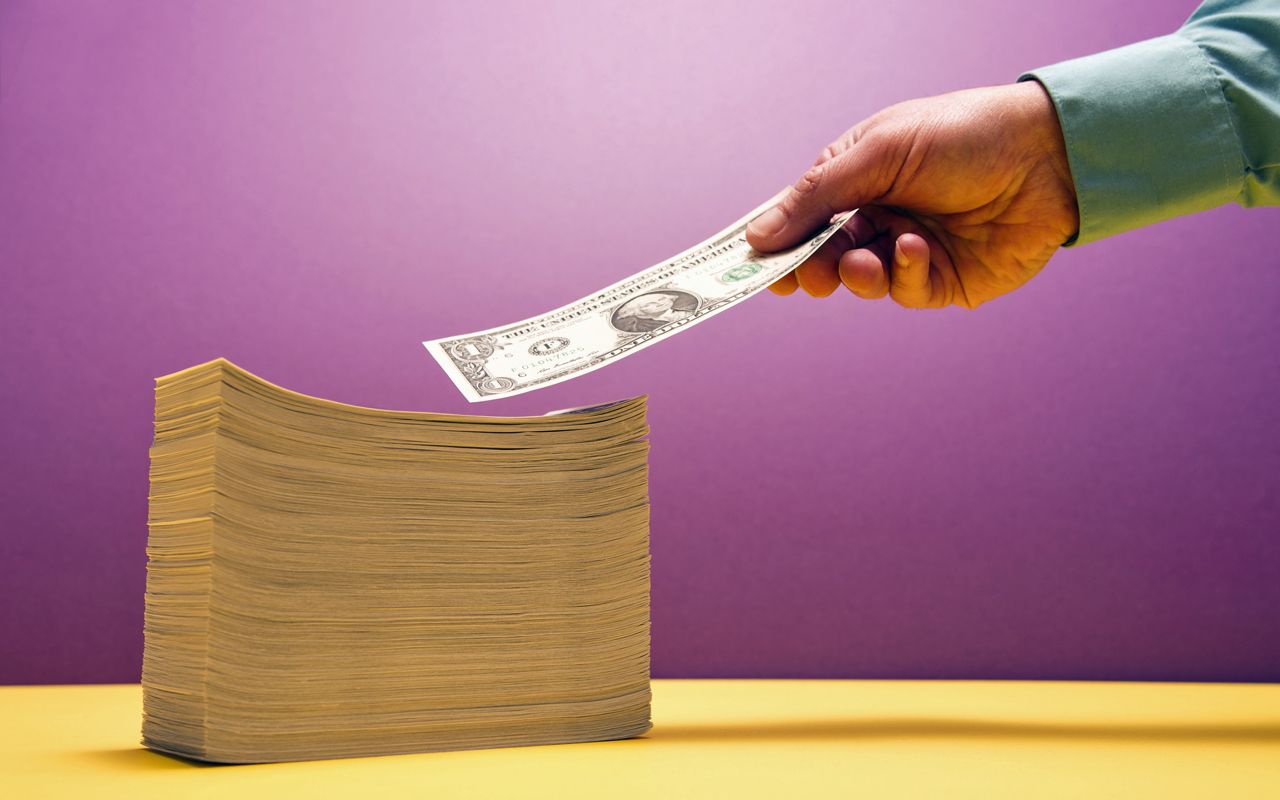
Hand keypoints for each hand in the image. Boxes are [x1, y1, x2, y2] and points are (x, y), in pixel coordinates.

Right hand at [747, 81, 1078, 308]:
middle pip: (824, 258)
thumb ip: (816, 198)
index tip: (751, 269)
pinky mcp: (944, 280)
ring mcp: (909, 251)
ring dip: (856, 275)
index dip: (776, 245)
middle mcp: (879, 216)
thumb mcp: (878, 154)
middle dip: (812, 269)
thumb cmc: (963, 135)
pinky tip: (918, 249)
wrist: (1049, 156)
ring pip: (860, 282)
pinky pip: (906, 292)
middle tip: (805, 276)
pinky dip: (905, 275)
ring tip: (865, 261)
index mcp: (856, 179)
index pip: (802, 218)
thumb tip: (756, 238)